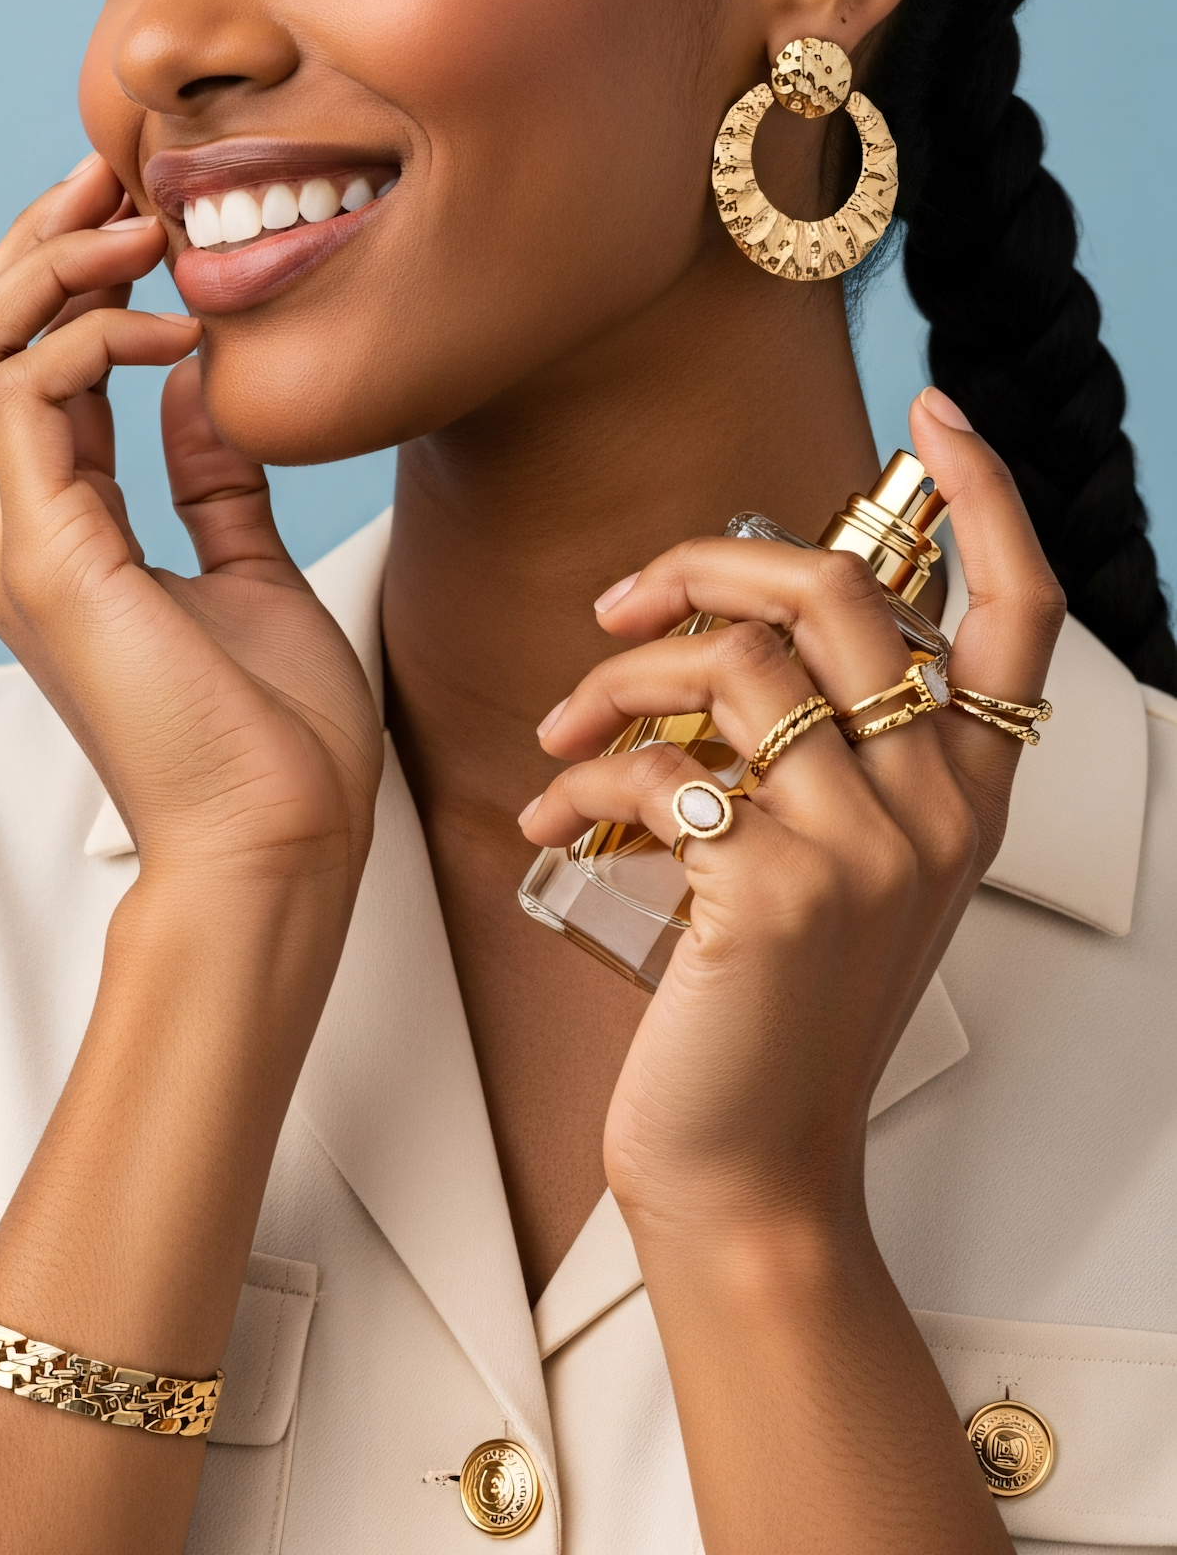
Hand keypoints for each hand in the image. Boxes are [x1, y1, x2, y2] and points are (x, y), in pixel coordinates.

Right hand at [0, 154, 382, 898]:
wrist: (279, 845)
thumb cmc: (274, 737)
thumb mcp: (250, 571)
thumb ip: (215, 486)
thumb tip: (209, 395)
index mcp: (60, 536)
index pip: (25, 371)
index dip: (69, 277)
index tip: (142, 207)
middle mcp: (19, 533)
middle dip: (38, 241)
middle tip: (115, 166)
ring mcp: (20, 547)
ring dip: (54, 266)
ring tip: (143, 222)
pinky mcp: (49, 558)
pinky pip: (28, 397)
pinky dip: (95, 336)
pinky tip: (179, 328)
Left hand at [519, 393, 1064, 1241]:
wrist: (748, 1166)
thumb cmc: (776, 1005)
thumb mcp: (842, 859)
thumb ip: (833, 745)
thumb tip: (745, 618)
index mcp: (970, 789)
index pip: (1022, 609)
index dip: (987, 493)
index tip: (933, 412)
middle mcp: (940, 807)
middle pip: (842, 593)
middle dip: (707, 568)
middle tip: (626, 603)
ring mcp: (868, 847)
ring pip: (738, 662)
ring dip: (622, 672)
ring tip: (565, 727)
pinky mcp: (775, 889)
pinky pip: (668, 759)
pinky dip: (589, 767)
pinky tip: (556, 807)